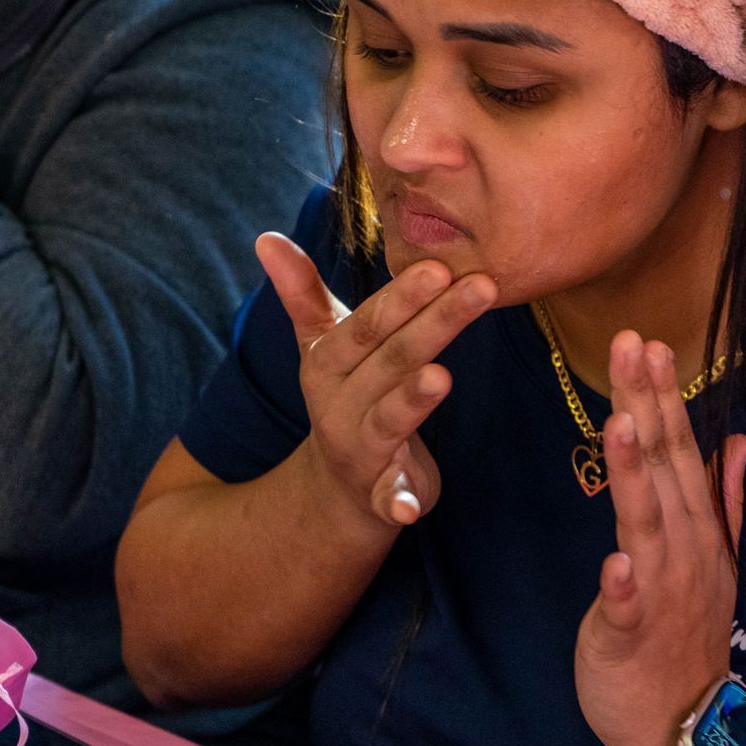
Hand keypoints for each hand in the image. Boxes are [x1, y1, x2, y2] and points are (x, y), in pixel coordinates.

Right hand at [256, 231, 496, 529]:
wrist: (336, 487)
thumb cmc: (344, 396)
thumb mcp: (322, 346)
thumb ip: (301, 293)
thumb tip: (266, 238)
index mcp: (330, 363)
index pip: (369, 324)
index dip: (402, 296)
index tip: (439, 265)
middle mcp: (340, 403)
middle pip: (393, 359)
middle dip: (436, 322)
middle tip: (479, 286)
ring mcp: (359, 450)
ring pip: (391, 419)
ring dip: (413, 400)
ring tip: (441, 377)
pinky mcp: (381, 494)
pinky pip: (388, 497)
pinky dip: (397, 502)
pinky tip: (409, 507)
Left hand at [574, 332, 745, 745]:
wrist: (684, 722)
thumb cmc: (683, 632)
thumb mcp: (713, 558)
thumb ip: (721, 498)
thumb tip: (732, 440)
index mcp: (694, 528)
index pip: (678, 449)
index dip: (663, 395)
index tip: (649, 341)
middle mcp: (682, 549)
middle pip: (662, 467)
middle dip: (647, 404)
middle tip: (632, 345)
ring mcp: (660, 591)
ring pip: (647, 523)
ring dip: (635, 474)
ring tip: (621, 422)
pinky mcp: (631, 635)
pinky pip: (628, 607)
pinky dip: (623, 583)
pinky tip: (615, 561)